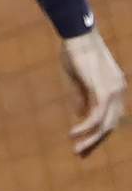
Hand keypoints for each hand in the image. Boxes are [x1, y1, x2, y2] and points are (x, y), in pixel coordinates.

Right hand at [60, 29, 124, 156]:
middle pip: (111, 123)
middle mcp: (118, 90)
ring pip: (106, 123)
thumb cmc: (76, 53)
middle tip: (81, 154)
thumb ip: (81, 97)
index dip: (98, 133)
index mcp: (114, 87)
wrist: (78, 36)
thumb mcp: (78, 80)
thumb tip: (80, 114)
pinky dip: (85, 127)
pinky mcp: (101, 89)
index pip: (111, 116)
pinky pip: (96, 115)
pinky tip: (73, 134)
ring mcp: (112, 90)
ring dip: (91, 139)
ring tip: (77, 150)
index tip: (84, 146)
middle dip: (96, 141)